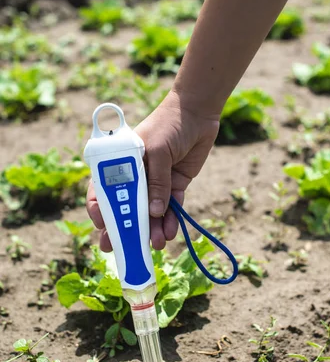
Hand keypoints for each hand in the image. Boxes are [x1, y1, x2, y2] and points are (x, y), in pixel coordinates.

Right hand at [86, 89, 219, 250]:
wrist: (197, 113)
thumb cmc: (168, 124)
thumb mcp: (156, 150)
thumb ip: (156, 181)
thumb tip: (153, 212)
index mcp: (120, 164)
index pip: (103, 190)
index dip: (101, 210)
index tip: (103, 226)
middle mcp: (135, 176)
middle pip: (125, 207)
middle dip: (125, 229)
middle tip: (123, 249)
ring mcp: (155, 182)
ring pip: (149, 212)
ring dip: (151, 229)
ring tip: (156, 244)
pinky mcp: (175, 185)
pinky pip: (170, 208)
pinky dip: (170, 221)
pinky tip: (169, 233)